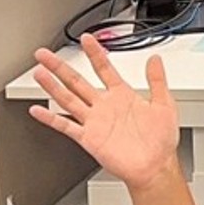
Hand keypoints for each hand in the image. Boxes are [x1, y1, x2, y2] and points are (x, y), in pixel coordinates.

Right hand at [30, 35, 181, 190]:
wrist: (155, 166)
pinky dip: (51, 118)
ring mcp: (95, 121)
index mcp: (122, 96)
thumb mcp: (165, 104)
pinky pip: (66, 126)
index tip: (86, 38)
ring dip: (53, 87)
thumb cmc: (161, 140)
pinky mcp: (89, 138)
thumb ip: (158, 81)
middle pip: (78, 81)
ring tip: (39, 73)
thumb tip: (155, 59)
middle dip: (60, 67)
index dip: (95, 53)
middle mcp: (105, 106)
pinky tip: (38, 110)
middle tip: (44, 54)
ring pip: (68, 99)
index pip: (104, 69)